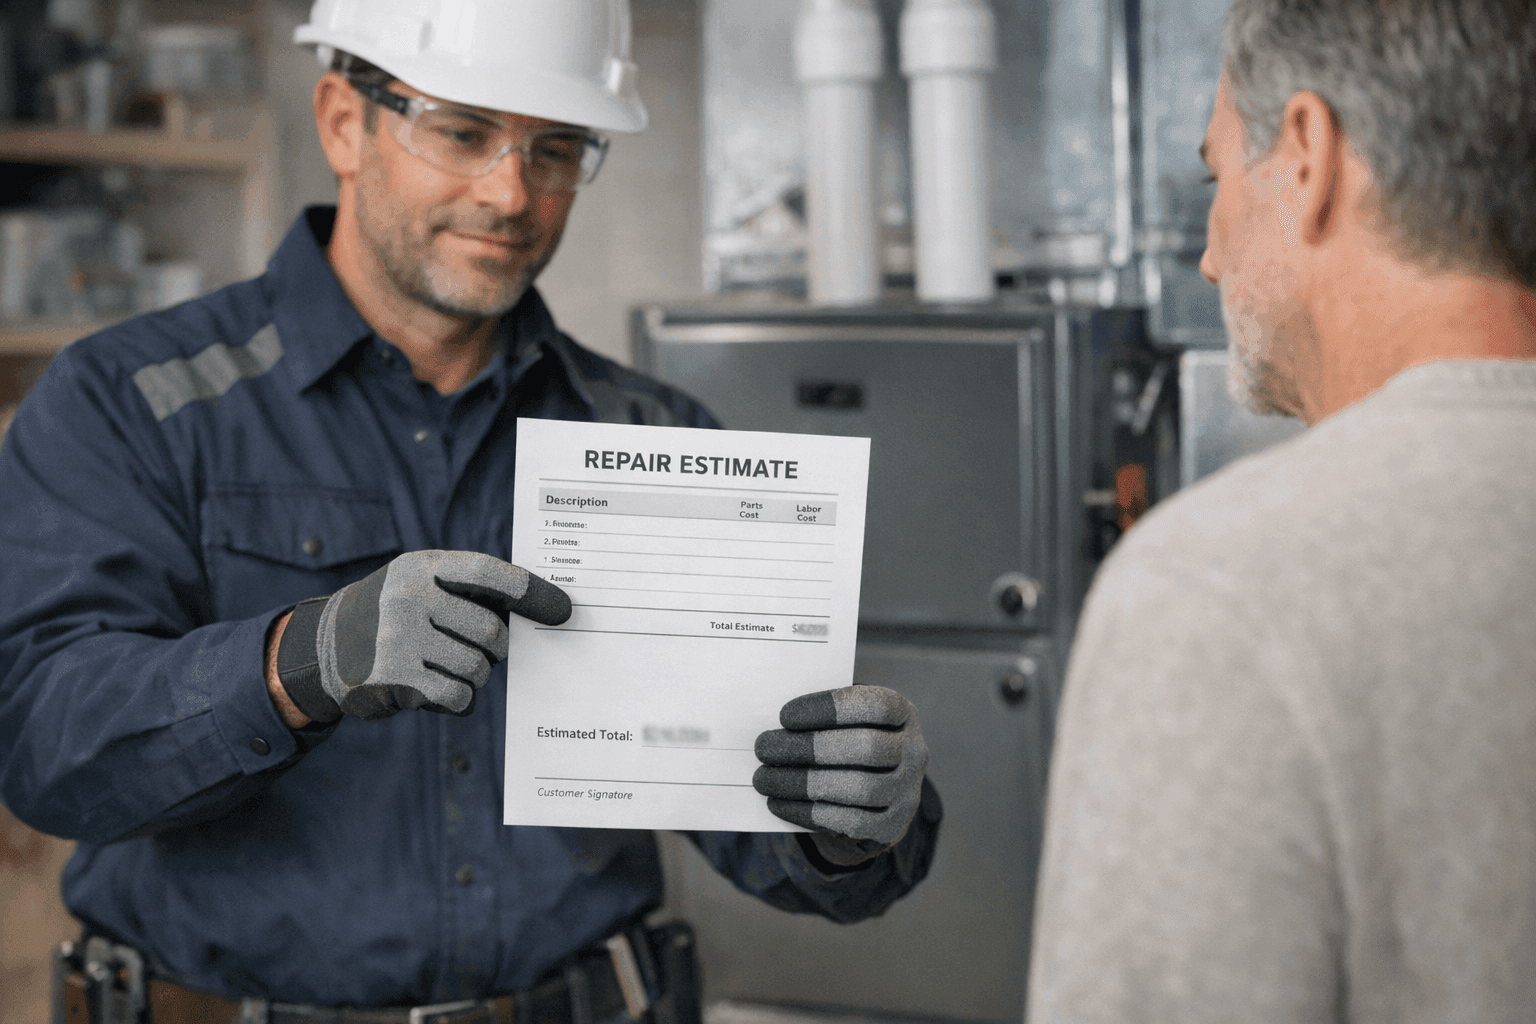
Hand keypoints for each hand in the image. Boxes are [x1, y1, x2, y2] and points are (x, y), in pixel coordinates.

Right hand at [274, 550, 569, 721]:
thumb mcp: (422, 583)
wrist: (324, 647)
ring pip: (477, 668)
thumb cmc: (395, 613)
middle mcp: (409, 597)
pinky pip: (456, 695)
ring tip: (446, 667)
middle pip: (490, 631)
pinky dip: (456, 698)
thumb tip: (544, 610)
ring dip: (474, 675)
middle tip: (483, 650)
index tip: (563, 611)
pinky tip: (433, 689)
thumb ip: (470, 590)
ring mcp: (398, 638)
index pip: (490, 573)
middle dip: (496, 648)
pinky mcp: (393, 678)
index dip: (532, 591)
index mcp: (423, 567)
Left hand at [754, 685, 928, 864]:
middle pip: (868, 748)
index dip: (830, 708)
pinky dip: (810, 812)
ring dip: (805, 784)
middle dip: (811, 749)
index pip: (876, 705)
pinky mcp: (892, 825)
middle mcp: (913, 752)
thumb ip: (822, 717)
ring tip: (765, 778)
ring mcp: (907, 791)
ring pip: (861, 789)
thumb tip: (779, 726)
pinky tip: (779, 803)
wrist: (875, 790)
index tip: (785, 715)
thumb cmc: (848, 741)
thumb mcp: (845, 720)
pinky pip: (852, 822)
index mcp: (902, 713)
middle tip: (764, 748)